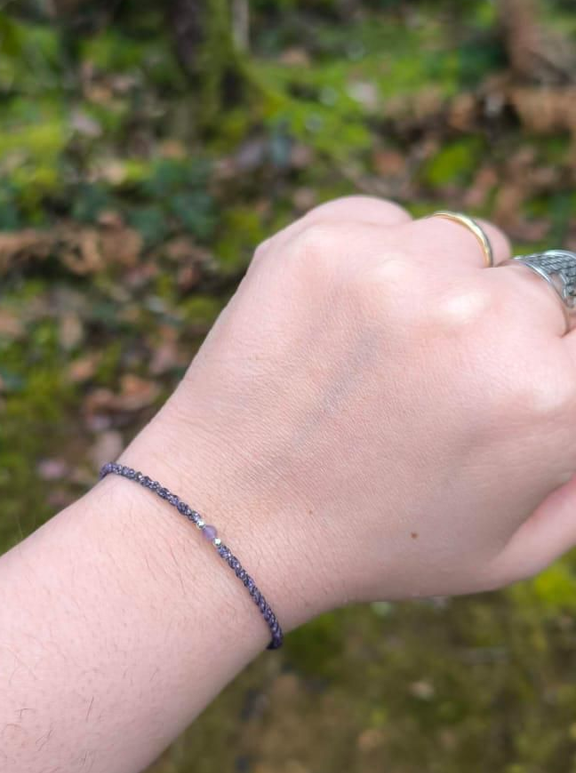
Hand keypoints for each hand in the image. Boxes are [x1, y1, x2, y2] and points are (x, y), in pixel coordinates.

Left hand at [118, 197, 575, 633]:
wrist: (230, 521)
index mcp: (548, 400)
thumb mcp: (513, 550)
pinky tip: (339, 331)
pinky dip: (374, 262)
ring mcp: (396, 271)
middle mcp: (480, 321)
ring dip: (442, 290)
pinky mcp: (324, 241)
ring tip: (383, 362)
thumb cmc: (378, 545)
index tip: (515, 387)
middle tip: (434, 396)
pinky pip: (389, 222)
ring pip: (466, 246)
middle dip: (501, 337)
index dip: (554, 366)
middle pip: (537, 291)